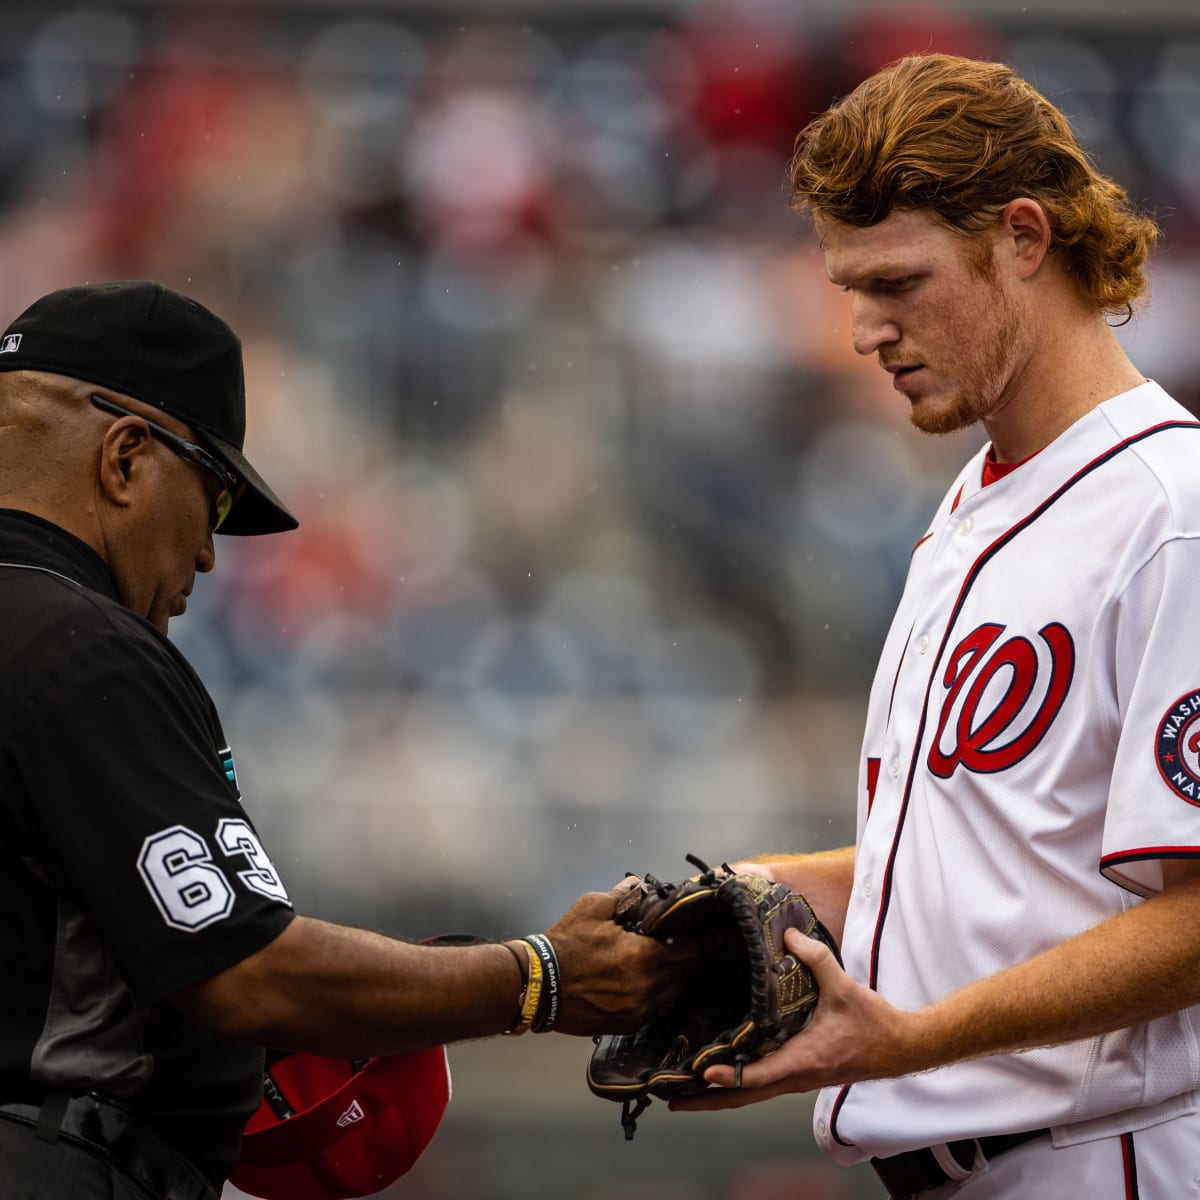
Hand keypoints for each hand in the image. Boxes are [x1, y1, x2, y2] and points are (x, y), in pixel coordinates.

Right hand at [541, 879, 690, 1036]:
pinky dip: (660, 997)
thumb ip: (623, 895)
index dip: (705, 940)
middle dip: (695, 960)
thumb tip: (640, 885)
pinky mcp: (628, 1025)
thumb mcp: (592, 907)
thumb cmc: (566, 943)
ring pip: (675, 994)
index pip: (691, 949)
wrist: (539, 986)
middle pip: (688, 973)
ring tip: (680, 966)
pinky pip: (657, 1010)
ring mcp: (639, 1010)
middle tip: (701, 948)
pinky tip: (656, 985)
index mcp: (644, 955)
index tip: (718, 934)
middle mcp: (648, 986)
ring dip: (679, 980)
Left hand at [668, 925, 922, 1110]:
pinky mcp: (799, 1075)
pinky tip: (718, 1079)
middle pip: (745, 1097)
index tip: (702, 1073)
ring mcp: (797, 1079)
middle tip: (670, 1100)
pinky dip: (736, 1088)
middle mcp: (796, 1076)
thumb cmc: (872, 1021)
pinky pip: (760, 1087)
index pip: (759, 1074)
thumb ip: (815, 958)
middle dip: (707, 1101)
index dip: (730, 1076)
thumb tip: (787, 934)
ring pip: (750, 1096)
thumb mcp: (843, 986)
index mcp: (804, 1060)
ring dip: (717, 1098)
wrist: (899, 1048)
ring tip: (682, 1096)